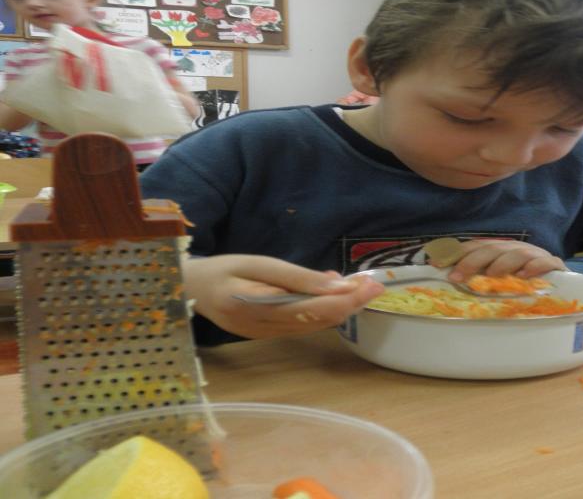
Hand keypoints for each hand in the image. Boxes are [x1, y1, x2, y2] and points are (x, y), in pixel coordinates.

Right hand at [182, 254, 384, 338]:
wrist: (188, 290)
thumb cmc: (222, 270)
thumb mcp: (257, 264)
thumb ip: (297, 277)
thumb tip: (337, 285)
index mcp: (256, 308)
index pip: (312, 309)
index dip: (345, 300)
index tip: (369, 285)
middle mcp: (263, 329)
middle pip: (317, 320)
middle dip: (350, 304)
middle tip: (375, 286)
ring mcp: (265, 336)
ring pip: (313, 326)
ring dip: (341, 309)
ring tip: (363, 289)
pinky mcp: (266, 335)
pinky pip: (302, 326)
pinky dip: (323, 312)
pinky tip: (337, 297)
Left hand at [439, 239, 565, 281]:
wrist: (559, 279)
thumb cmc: (522, 281)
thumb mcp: (497, 277)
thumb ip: (477, 277)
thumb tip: (448, 280)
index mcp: (497, 249)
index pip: (473, 247)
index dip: (455, 253)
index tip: (436, 264)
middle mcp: (512, 248)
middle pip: (491, 249)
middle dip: (472, 261)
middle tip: (457, 276)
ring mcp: (533, 255)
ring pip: (516, 254)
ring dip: (502, 263)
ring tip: (491, 275)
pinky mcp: (553, 264)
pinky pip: (544, 263)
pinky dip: (534, 268)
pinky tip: (524, 277)